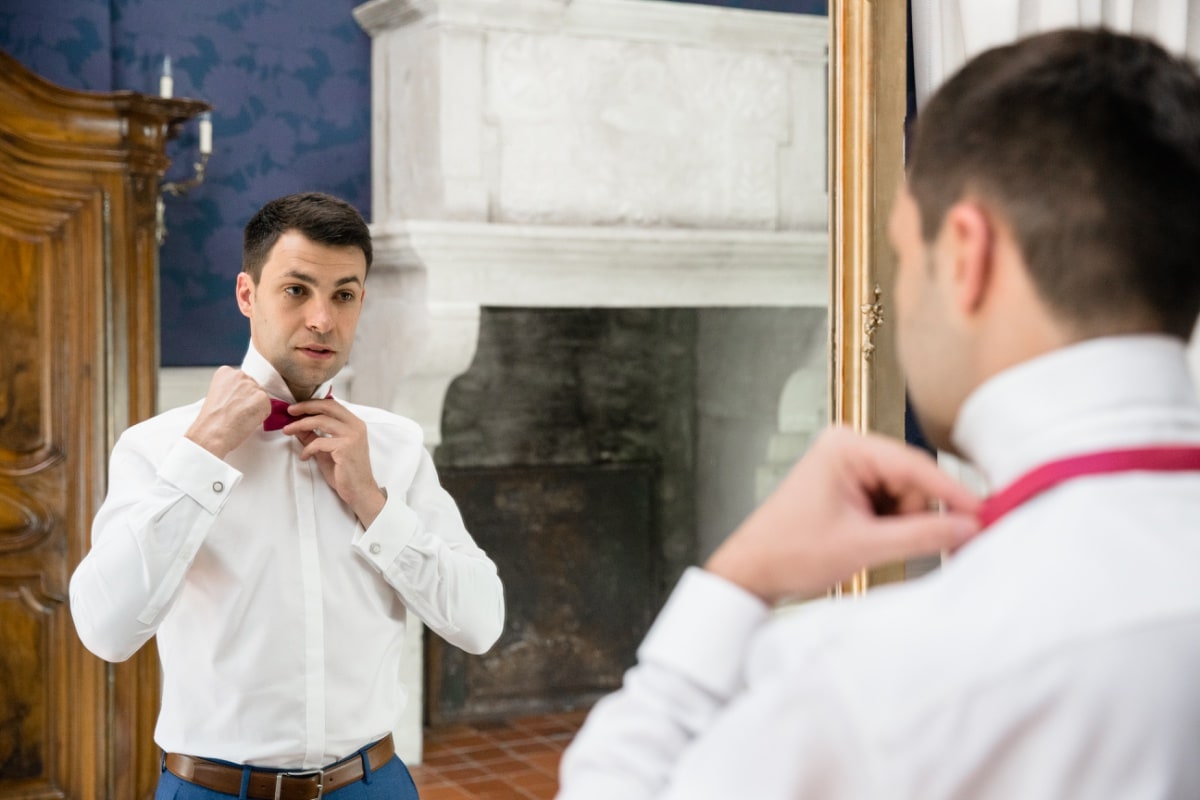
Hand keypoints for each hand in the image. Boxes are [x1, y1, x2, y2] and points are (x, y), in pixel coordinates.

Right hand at [185, 367, 271, 458]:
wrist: (212, 432)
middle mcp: (240, 374)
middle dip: (248, 400)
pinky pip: (267, 408)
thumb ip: (232, 390)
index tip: (229, 404)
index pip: (242, 381)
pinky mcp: (262, 397)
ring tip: (240, 417)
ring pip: (260, 398)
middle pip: (253, 387)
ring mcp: (252, 385)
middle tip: (236, 413)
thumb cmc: (212, 420)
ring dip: (255, 408)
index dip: (238, 396)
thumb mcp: (217, 395)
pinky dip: (260, 417)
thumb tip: (245, 396)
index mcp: (226, 372)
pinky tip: (247, 421)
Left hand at [282, 398, 385, 526]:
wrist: (359, 491)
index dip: (312, 403)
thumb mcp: (326, 450)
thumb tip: (297, 425)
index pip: (332, 405)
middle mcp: (356, 426)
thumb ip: (314, 436)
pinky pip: (319, 442)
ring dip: (300, 425)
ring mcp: (352, 436)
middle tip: (290, 411)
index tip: (296, 408)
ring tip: (287, 430)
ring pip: (321, 421)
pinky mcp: (345, 448)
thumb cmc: (345, 472)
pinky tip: (304, 457)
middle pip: (327, 407)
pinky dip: (307, 449)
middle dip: (305, 407)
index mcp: (354, 423)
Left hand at [705, 427, 981, 603]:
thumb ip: (922, 536)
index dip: (953, 492)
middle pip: (914, 481)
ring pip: (906, 496)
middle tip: (913, 546)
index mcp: (846, 446)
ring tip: (870, 546)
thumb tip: (970, 528)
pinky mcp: (850, 487)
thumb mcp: (864, 547)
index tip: (987, 513)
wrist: (753, 571)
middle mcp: (849, 447)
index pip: (915, 465)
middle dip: (917, 517)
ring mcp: (849, 467)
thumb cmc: (791, 552)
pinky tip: (870, 542)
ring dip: (902, 526)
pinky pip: (891, 505)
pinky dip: (891, 528)